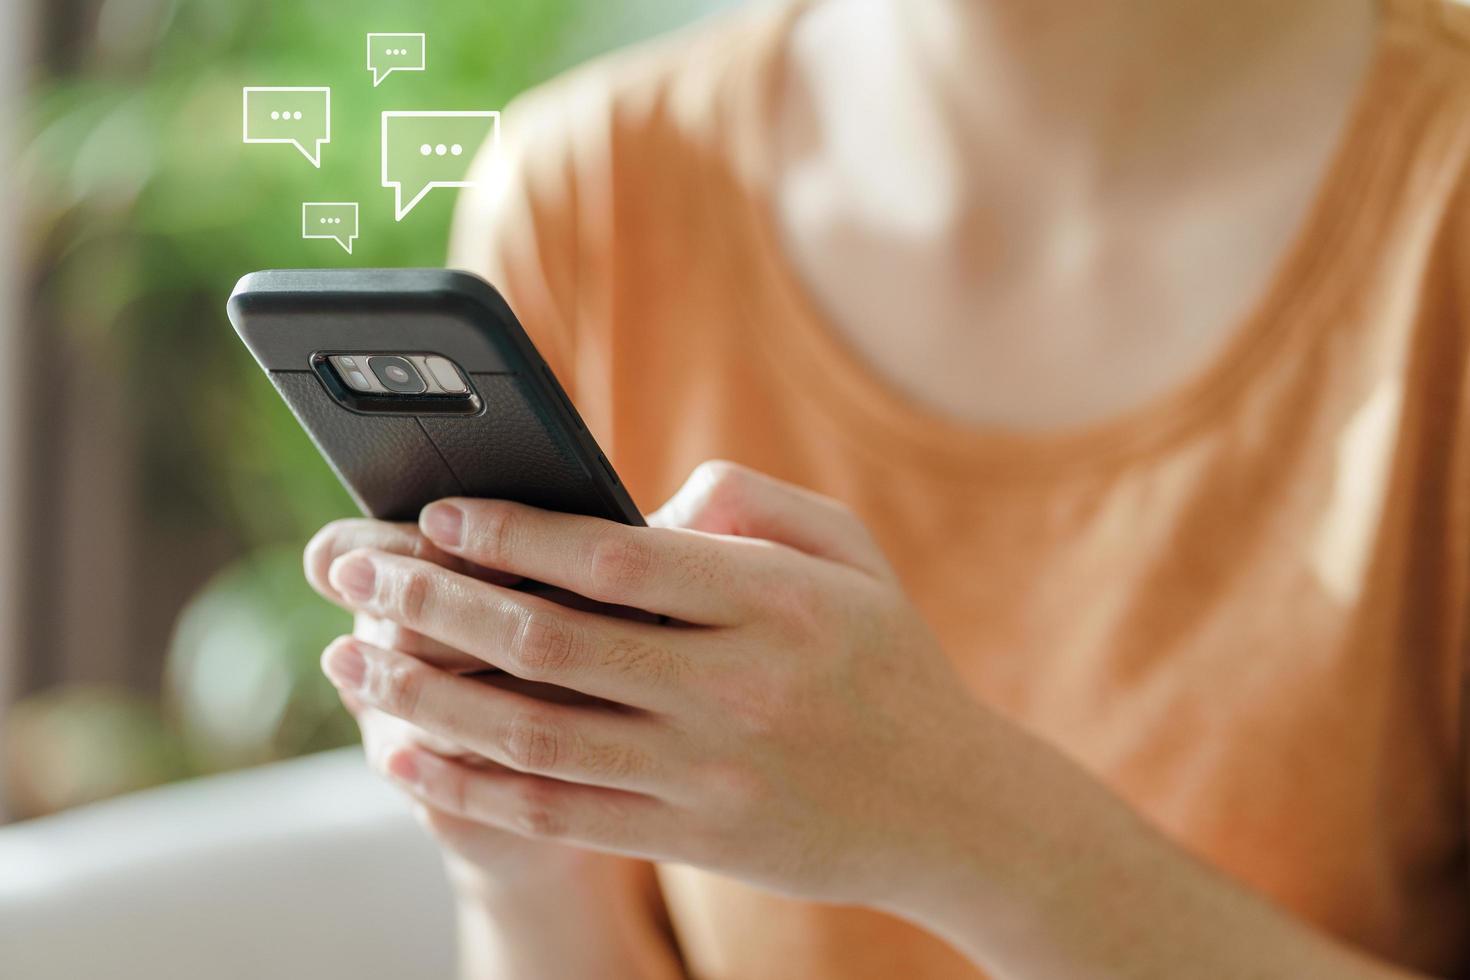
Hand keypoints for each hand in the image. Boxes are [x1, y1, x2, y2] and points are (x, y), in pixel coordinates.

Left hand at [317, 461, 988, 906]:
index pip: (613, 559)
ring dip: (426, 693)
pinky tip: (407, 752)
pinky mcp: (691, 839)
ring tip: (352, 660)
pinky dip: (470, 784)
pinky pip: (557, 813)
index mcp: (774, 603)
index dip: (512, 533)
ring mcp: (709, 776)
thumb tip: (631, 507)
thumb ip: (747, 502)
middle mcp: (735, 689)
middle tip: (353, 571)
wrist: (952, 810)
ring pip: (532, 734)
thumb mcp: (850, 553)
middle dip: (433, 601)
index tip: (438, 514)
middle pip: (549, 642)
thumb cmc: (888, 660)